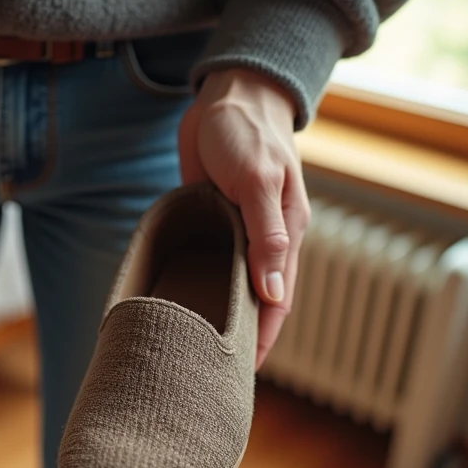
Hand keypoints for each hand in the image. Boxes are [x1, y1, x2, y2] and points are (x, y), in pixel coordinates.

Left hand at [178, 68, 310, 368]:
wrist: (226, 93)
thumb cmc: (246, 133)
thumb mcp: (256, 182)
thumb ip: (266, 238)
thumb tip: (273, 294)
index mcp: (285, 235)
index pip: (277, 301)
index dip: (264, 339)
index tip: (244, 374)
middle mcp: (264, 240)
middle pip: (255, 301)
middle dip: (241, 336)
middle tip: (211, 373)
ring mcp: (238, 231)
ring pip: (231, 285)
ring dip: (218, 313)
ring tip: (194, 348)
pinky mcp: (213, 219)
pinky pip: (208, 261)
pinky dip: (200, 284)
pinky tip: (182, 303)